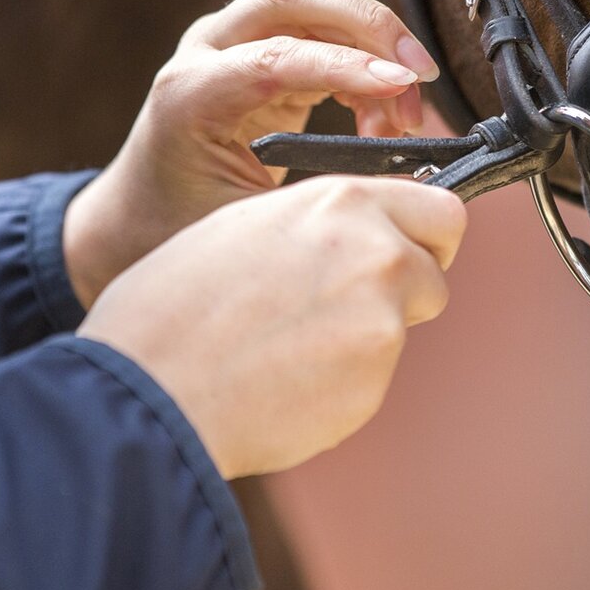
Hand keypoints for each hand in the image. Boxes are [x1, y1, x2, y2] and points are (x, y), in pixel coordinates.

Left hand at [64, 0, 439, 306]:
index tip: (402, 89)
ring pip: (318, 5)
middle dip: (371, 24)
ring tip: (404, 117)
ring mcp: (232, 41)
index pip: (275, 56)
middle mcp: (206, 50)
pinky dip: (367, 67)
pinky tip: (382, 116)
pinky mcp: (262, 50)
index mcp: (188, 94)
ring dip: (377, 48)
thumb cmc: (180, 227)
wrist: (137, 220)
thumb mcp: (248, 225)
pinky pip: (327, 34)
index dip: (346, 67)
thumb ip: (320, 197)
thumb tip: (406, 185)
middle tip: (420, 75)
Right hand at [78, 176, 466, 478]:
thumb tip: (363, 235)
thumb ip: (323, 226)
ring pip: (403, 327)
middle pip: (434, 271)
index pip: (440, 210)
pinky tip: (285, 381)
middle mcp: (376, 254)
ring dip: (367, 336)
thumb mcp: (250, 225)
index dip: (426, 235)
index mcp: (341, 203)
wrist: (148, 386)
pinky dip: (341, 382)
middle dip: (408, 287)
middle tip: (349, 305)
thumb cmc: (174, 307)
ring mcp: (382, 321)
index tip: (410, 249)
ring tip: (290, 346)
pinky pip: (372, 378)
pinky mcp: (374, 383)